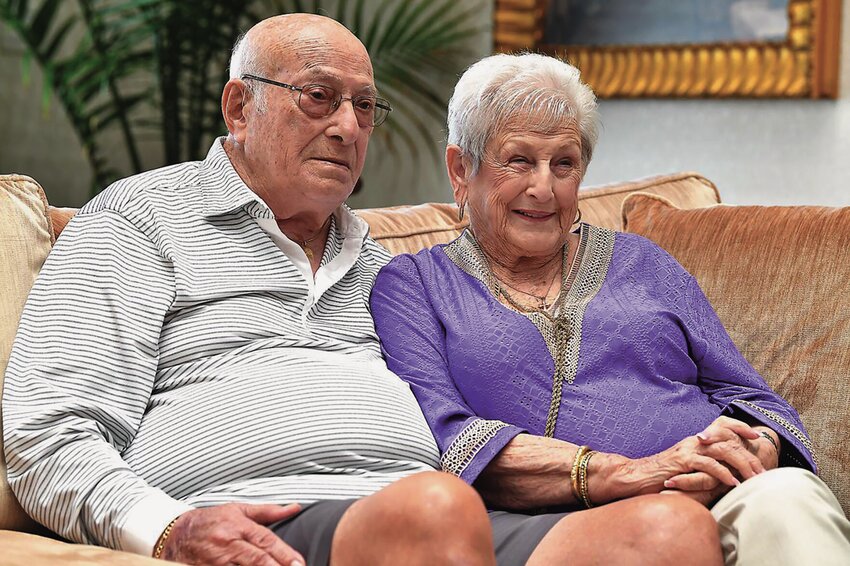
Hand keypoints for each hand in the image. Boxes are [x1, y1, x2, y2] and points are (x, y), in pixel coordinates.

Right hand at [160, 503, 303, 565]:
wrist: (173, 533)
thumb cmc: (210, 521)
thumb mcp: (238, 510)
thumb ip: (268, 511)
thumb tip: (295, 508)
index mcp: (238, 526)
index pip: (266, 542)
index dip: (285, 554)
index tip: (299, 564)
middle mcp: (228, 544)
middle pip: (257, 560)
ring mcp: (215, 562)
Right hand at [660, 419, 779, 505]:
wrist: (636, 475)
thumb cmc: (659, 476)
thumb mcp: (684, 468)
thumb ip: (701, 466)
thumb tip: (720, 473)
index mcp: (695, 442)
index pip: (720, 425)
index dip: (738, 427)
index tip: (755, 436)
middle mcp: (694, 442)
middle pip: (728, 440)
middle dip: (749, 456)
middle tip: (763, 471)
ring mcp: (688, 450)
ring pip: (722, 451)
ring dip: (742, 465)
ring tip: (754, 478)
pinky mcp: (683, 462)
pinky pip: (708, 464)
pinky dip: (723, 473)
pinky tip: (733, 482)